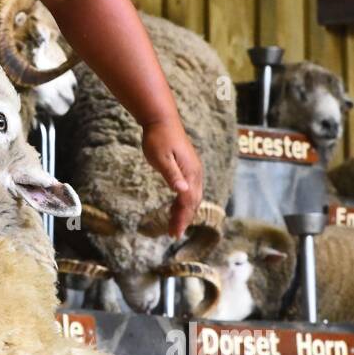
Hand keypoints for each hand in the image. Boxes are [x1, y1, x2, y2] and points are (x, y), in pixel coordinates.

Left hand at [142, 119, 203, 239]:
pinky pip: (189, 190)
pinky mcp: (188, 168)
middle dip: (184, 219)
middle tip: (173, 234)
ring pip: (192, 197)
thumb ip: (171, 175)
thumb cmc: (158, 138)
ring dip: (184, 212)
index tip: (174, 233)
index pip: (188, 202)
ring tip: (173, 225)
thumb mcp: (161, 158)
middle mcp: (195, 173)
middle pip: (193, 202)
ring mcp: (193, 170)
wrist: (161, 120)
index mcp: (190, 172)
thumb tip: (182, 191)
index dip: (182, 219)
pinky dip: (183, 202)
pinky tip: (175, 208)